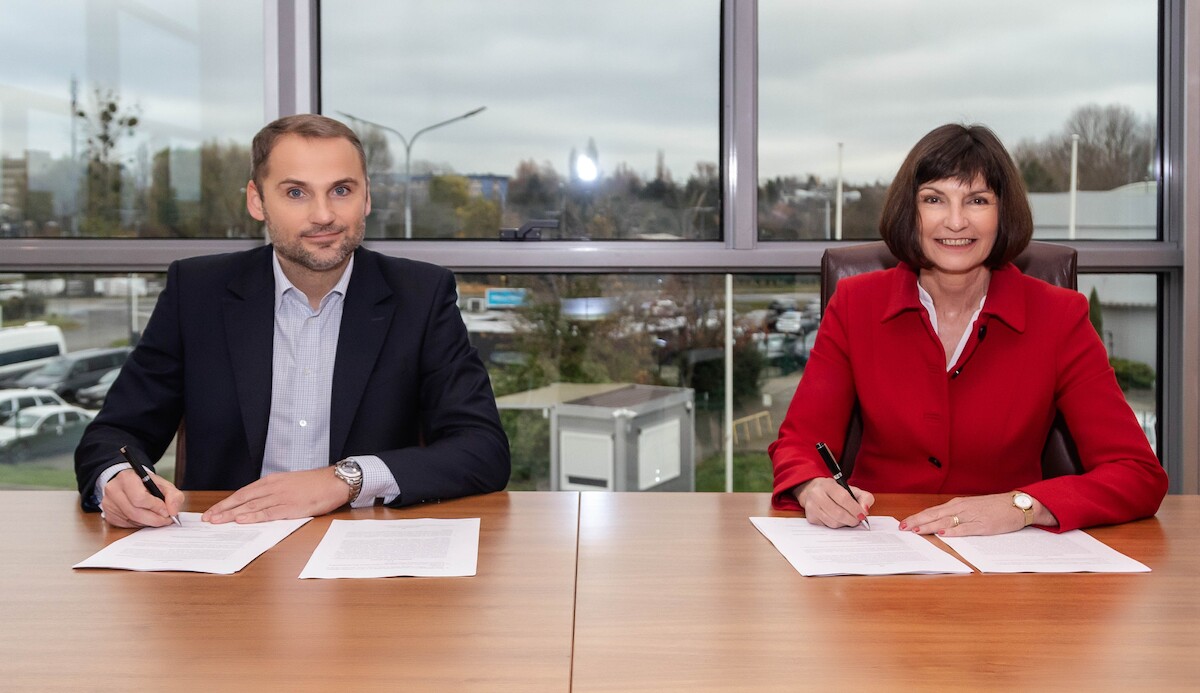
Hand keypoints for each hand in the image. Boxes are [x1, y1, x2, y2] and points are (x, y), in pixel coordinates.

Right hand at [101, 468, 183, 527]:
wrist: (130, 483)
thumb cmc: (147, 484)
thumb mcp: (163, 484)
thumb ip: (173, 496)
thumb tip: (173, 511)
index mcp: (126, 478)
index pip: (140, 498)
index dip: (156, 507)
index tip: (167, 511)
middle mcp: (113, 490)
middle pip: (135, 512)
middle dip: (154, 519)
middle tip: (166, 519)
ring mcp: (109, 504)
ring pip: (132, 520)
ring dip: (148, 522)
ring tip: (158, 518)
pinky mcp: (109, 515)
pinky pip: (127, 525)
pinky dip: (140, 524)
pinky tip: (146, 518)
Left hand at [202, 467, 349, 523]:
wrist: (335, 481)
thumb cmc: (315, 484)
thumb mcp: (290, 483)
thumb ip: (273, 492)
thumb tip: (258, 505)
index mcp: (272, 481)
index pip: (243, 493)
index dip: (226, 503)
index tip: (213, 511)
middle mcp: (273, 487)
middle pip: (242, 499)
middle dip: (223, 509)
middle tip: (208, 519)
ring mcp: (281, 497)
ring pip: (251, 506)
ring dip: (232, 515)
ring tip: (218, 521)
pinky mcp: (291, 507)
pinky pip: (268, 513)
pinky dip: (253, 517)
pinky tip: (241, 520)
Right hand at [793, 477, 873, 528]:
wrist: (812, 491)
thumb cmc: (835, 491)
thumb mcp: (851, 490)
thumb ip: (864, 498)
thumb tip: (865, 511)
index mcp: (828, 485)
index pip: (843, 498)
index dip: (855, 509)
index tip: (862, 515)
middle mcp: (817, 494)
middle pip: (838, 513)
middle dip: (852, 520)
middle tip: (857, 520)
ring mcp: (811, 507)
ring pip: (833, 522)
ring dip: (844, 524)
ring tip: (848, 519)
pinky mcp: (810, 517)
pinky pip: (827, 526)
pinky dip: (836, 525)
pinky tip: (837, 519)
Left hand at [899, 493, 1057, 536]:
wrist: (1016, 504)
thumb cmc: (992, 507)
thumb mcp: (970, 508)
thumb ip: (955, 514)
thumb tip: (937, 523)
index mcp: (957, 505)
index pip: (932, 511)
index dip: (917, 518)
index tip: (903, 523)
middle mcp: (961, 508)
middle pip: (934, 515)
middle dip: (917, 522)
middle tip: (902, 528)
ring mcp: (972, 517)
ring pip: (946, 521)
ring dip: (930, 526)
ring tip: (916, 531)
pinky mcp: (983, 525)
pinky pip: (965, 529)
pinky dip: (953, 531)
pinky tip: (943, 534)